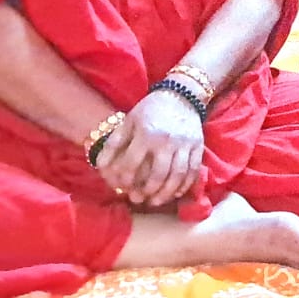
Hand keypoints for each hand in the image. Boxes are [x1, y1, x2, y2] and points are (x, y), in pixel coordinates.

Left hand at [95, 89, 204, 207]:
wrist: (182, 96)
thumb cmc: (151, 110)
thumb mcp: (129, 120)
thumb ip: (115, 143)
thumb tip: (100, 166)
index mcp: (147, 133)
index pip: (133, 163)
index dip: (124, 178)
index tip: (120, 187)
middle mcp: (167, 141)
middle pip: (157, 174)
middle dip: (146, 191)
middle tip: (137, 199)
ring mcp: (185, 145)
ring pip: (177, 176)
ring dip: (166, 193)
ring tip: (155, 201)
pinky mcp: (198, 147)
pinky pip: (193, 171)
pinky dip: (185, 186)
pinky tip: (175, 193)